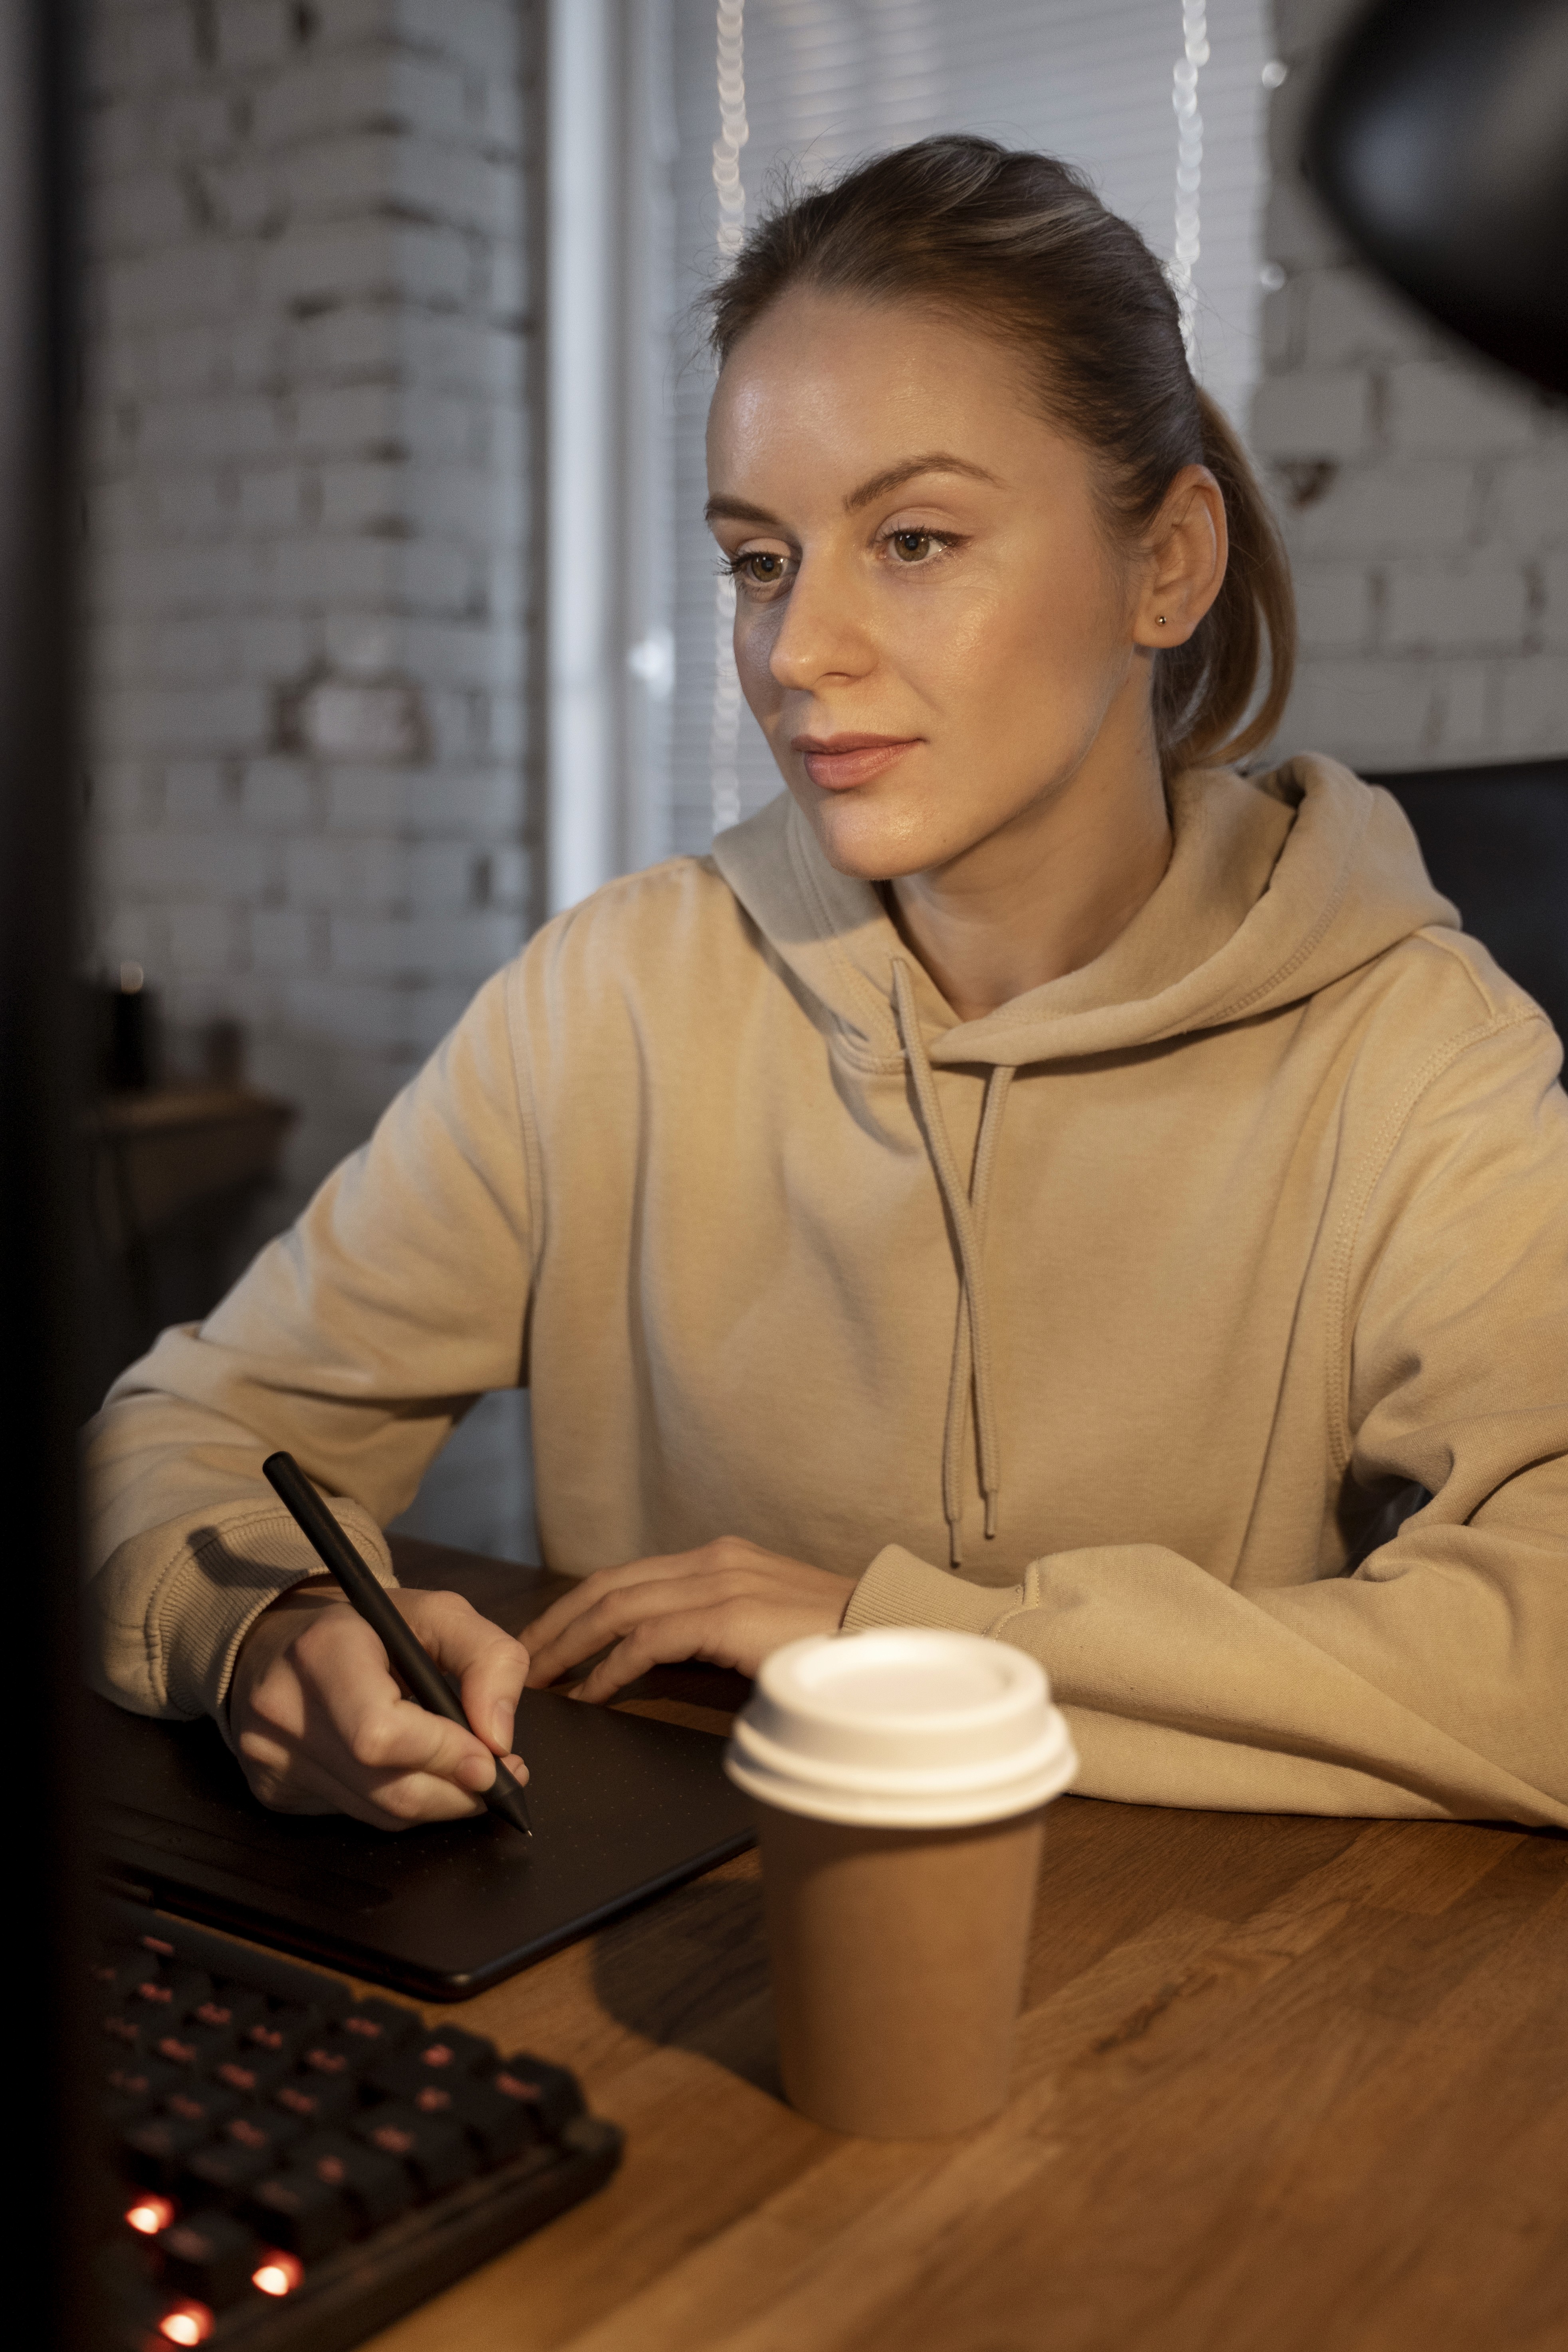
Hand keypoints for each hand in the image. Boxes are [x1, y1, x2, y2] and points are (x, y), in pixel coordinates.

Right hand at [230, 1580, 530, 1830]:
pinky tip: (413, 1773)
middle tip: (499, 1775)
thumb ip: (488, 1659)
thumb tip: (499, 1738)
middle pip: (388, 1788)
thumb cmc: (368, 1626)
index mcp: (324, 1651)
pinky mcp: (272, 1789)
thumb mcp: (439, 1613)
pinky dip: (398, 1803)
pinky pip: (355, 1815)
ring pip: (378, 1814)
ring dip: (437, 1803)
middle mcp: (285, 1709)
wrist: (279, 1639)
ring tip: (466, 1773)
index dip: (447, 1754)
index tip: (495, 1758)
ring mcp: (271, 1756)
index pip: (382, 1734)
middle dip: (458, 1791)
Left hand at [521, 1537, 851, 1703]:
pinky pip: (645, 1640)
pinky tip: (589, 1695)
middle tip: (520, 1663)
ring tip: (538, 1680)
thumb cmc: (830, 1649)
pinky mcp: (726, 1614)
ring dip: (568, 1645)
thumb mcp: (756, 1634)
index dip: (575, 1609)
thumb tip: (640, 1670)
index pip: (626, 1578)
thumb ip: (703, 1639)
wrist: (893, 1639)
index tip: (544, 1641)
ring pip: (615, 1607)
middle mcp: (712, 1561)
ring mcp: (719, 1582)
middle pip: (607, 1586)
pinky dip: (609, 1668)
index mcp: (718, 1560)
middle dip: (555, 1624)